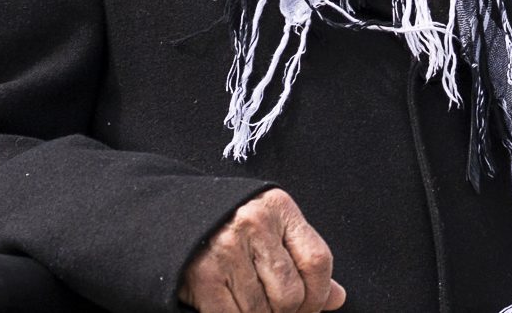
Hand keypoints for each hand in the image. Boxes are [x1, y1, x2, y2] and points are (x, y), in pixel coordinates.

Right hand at [178, 188, 346, 312]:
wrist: (174, 218)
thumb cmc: (232, 226)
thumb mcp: (273, 229)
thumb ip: (304, 260)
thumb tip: (337, 298)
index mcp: (279, 209)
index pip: (317, 261)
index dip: (320, 295)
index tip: (312, 307)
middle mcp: (253, 225)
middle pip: (291, 292)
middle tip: (279, 311)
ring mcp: (226, 250)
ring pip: (262, 310)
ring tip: (256, 307)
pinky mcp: (202, 276)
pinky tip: (238, 311)